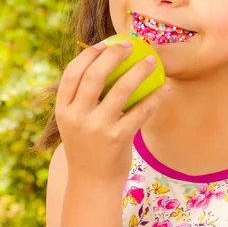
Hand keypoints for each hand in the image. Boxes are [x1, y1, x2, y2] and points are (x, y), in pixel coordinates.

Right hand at [55, 41, 169, 186]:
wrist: (92, 183)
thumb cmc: (88, 145)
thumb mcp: (75, 122)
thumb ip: (82, 98)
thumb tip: (103, 62)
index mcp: (63, 110)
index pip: (72, 73)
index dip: (88, 55)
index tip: (105, 44)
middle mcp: (77, 117)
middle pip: (94, 76)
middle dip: (114, 55)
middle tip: (130, 45)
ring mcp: (97, 128)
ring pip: (121, 90)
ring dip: (139, 70)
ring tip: (151, 60)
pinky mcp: (117, 139)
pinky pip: (140, 111)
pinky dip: (155, 97)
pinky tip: (164, 88)